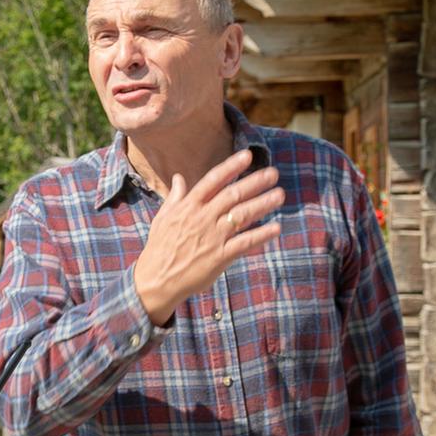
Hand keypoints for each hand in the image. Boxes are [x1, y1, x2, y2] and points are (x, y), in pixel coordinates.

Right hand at [134, 149, 284, 323]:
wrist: (156, 279)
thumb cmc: (159, 248)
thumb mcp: (163, 218)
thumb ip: (175, 197)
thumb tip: (178, 177)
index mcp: (188, 207)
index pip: (213, 180)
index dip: (231, 167)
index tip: (247, 156)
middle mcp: (203, 218)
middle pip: (233, 194)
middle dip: (255, 182)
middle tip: (273, 173)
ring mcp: (213, 237)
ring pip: (242, 215)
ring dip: (263, 204)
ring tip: (279, 195)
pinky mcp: (220, 257)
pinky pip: (245, 243)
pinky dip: (261, 235)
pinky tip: (276, 228)